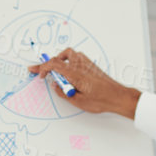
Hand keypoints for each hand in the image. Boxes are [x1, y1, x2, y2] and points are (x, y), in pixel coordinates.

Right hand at [27, 48, 141, 117]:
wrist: (117, 96)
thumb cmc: (102, 100)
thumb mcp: (78, 101)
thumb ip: (63, 93)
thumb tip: (56, 86)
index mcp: (75, 73)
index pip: (54, 64)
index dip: (42, 68)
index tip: (38, 74)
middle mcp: (80, 65)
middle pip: (60, 56)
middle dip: (48, 63)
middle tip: (42, 71)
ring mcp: (87, 63)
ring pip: (69, 54)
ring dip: (60, 60)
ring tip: (55, 70)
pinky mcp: (91, 65)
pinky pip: (77, 57)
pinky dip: (69, 61)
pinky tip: (68, 71)